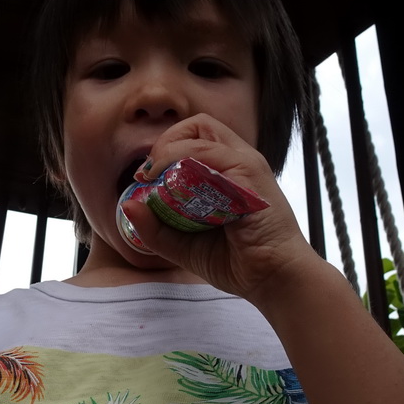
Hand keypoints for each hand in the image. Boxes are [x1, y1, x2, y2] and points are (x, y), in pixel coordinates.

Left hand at [124, 113, 315, 301]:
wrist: (275, 280)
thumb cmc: (239, 262)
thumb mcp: (186, 245)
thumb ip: (157, 228)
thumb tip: (127, 204)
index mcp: (230, 171)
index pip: (196, 136)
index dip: (166, 148)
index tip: (148, 177)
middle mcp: (240, 160)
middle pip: (199, 123)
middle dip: (165, 141)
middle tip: (150, 173)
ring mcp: (246, 164)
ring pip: (200, 133)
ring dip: (167, 152)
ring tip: (153, 178)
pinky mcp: (248, 174)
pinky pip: (208, 154)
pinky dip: (181, 162)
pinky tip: (168, 185)